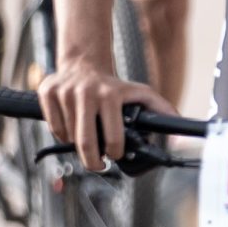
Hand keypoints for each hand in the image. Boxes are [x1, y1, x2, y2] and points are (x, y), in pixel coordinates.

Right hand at [37, 58, 172, 172]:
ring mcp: (64, 92)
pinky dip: (62, 134)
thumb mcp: (140, 93)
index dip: (115, 153)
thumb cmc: (114, 85)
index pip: (111, 139)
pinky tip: (72, 127)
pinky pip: (53, 127)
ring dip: (78, 146)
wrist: (85, 63)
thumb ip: (161, 109)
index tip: (116, 154)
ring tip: (89, 138)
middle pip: (85, 144)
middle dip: (93, 162)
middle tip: (98, 164)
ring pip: (68, 137)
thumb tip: (180, 125)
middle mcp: (86, 92)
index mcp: (110, 95)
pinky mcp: (47, 92)